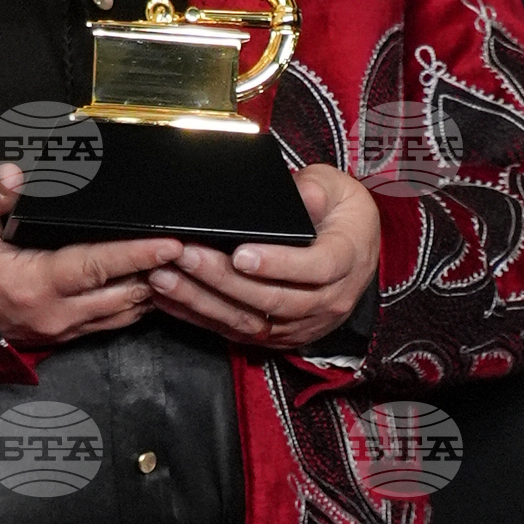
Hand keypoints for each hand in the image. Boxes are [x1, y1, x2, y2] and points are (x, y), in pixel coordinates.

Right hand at [0, 162, 180, 347]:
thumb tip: (16, 174)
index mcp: (33, 285)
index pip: (97, 267)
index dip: (137, 254)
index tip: (171, 243)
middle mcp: (52, 315)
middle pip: (123, 297)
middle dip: (160, 276)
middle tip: (193, 253)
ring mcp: (57, 332)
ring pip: (121, 316)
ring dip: (152, 295)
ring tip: (182, 270)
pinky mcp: (58, 338)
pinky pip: (108, 326)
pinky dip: (134, 307)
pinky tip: (152, 288)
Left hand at [148, 160, 380, 352]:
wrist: (357, 255)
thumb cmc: (344, 218)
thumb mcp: (340, 190)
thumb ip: (319, 189)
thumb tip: (301, 194)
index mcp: (345, 262)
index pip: (314, 269)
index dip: (277, 264)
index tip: (241, 254)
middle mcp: (327, 300)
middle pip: (274, 299)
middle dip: (224, 279)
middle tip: (187, 255)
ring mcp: (302, 323)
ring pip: (251, 321)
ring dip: (205, 301)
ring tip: (166, 278)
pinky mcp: (278, 335)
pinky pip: (237, 331)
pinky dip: (201, 317)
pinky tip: (172, 299)